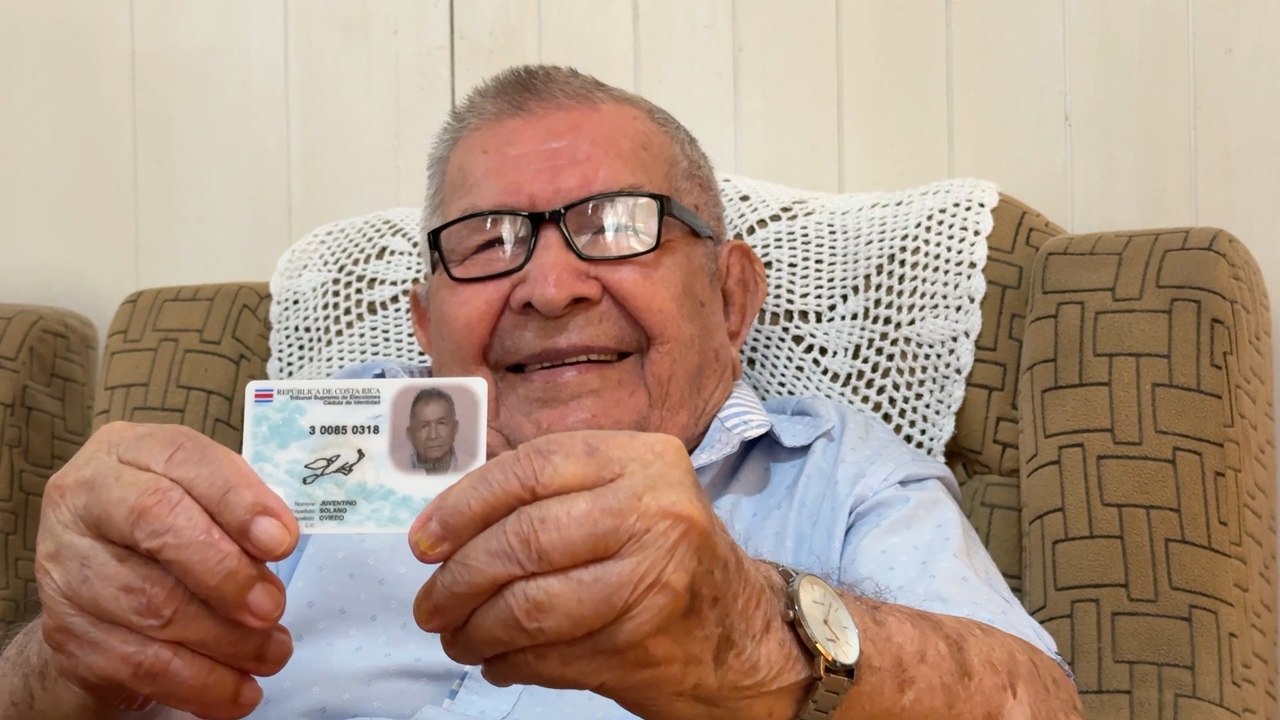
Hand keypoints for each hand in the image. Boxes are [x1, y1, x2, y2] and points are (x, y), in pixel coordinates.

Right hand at [34, 422, 299, 718]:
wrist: (99, 587)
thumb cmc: (173, 526)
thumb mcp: (206, 497)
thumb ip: (240, 508)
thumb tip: (278, 542)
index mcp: (128, 450)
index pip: (184, 459)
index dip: (238, 501)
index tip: (284, 542)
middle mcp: (84, 498)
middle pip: (157, 524)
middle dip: (227, 572)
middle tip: (274, 607)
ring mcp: (66, 566)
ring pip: (151, 604)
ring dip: (225, 639)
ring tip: (272, 653)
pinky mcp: (67, 631)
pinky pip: (138, 662)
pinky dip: (199, 682)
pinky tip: (239, 692)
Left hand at [407, 430, 808, 719]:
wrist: (742, 635)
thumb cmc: (665, 558)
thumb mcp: (625, 498)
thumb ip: (552, 495)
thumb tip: (444, 523)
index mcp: (641, 459)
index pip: (533, 469)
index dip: (465, 505)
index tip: (424, 541)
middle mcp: (655, 510)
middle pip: (525, 539)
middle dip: (460, 578)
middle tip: (430, 605)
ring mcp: (655, 578)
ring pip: (531, 605)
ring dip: (477, 629)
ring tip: (456, 637)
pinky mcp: (645, 641)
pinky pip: (550, 655)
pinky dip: (508, 661)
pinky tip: (497, 658)